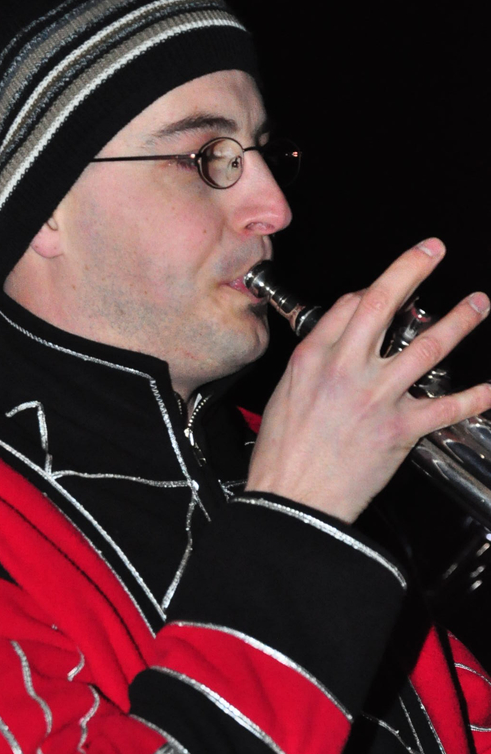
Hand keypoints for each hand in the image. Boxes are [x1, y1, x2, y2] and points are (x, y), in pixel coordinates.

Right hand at [246, 238, 490, 522]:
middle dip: (413, 269)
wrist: (292, 501)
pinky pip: (447, 407)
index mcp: (313, 359)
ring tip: (477, 304)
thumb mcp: (283, 397)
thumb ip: (313, 365)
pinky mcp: (400, 428)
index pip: (349, 307)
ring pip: (427, 345)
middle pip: (384, 303)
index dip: (373, 291)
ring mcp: (377, 396)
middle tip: (434, 252)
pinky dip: (476, 397)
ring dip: (460, 321)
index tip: (388, 287)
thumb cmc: (282, 458)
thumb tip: (337, 343)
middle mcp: (346, 369)